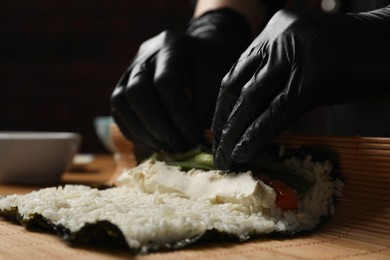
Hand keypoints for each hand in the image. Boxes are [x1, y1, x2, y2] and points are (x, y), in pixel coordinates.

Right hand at [111, 8, 249, 152]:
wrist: (197, 50)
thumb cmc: (211, 64)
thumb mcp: (219, 74)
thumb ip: (208, 102)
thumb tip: (193, 133)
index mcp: (171, 46)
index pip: (165, 82)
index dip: (178, 114)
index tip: (193, 137)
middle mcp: (144, 55)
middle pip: (137, 91)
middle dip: (158, 126)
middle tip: (179, 147)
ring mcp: (129, 70)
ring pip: (121, 102)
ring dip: (144, 132)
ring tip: (168, 149)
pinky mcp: (123, 86)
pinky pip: (118, 111)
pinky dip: (134, 132)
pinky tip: (155, 144)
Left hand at [212, 7, 389, 169]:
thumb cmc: (354, 55)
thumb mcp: (307, 59)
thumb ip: (279, 76)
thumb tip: (253, 113)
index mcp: (275, 29)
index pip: (237, 70)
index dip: (224, 103)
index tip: (218, 126)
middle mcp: (278, 38)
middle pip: (237, 85)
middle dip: (223, 120)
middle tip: (217, 145)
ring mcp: (294, 57)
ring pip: (250, 100)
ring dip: (234, 133)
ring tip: (225, 156)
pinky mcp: (309, 81)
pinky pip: (273, 114)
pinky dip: (254, 136)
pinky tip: (242, 153)